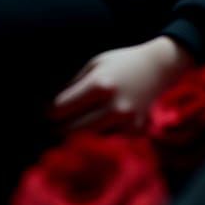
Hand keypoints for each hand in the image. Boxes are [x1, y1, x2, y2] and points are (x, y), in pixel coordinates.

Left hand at [44, 36, 197, 136]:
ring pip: (88, 141)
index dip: (49, 112)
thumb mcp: (95, 64)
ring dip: (76, 138)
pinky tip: (94, 132)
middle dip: (58, 129)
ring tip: (69, 131)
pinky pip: (108, 142)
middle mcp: (113, 106)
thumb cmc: (122, 63)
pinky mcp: (136, 132)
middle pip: (71, 131)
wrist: (158, 67)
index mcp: (100, 85)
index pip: (61, 109)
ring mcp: (126, 122)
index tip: (45, 113)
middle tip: (53, 127)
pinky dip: (98, 139)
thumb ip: (74, 85)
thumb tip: (50, 108)